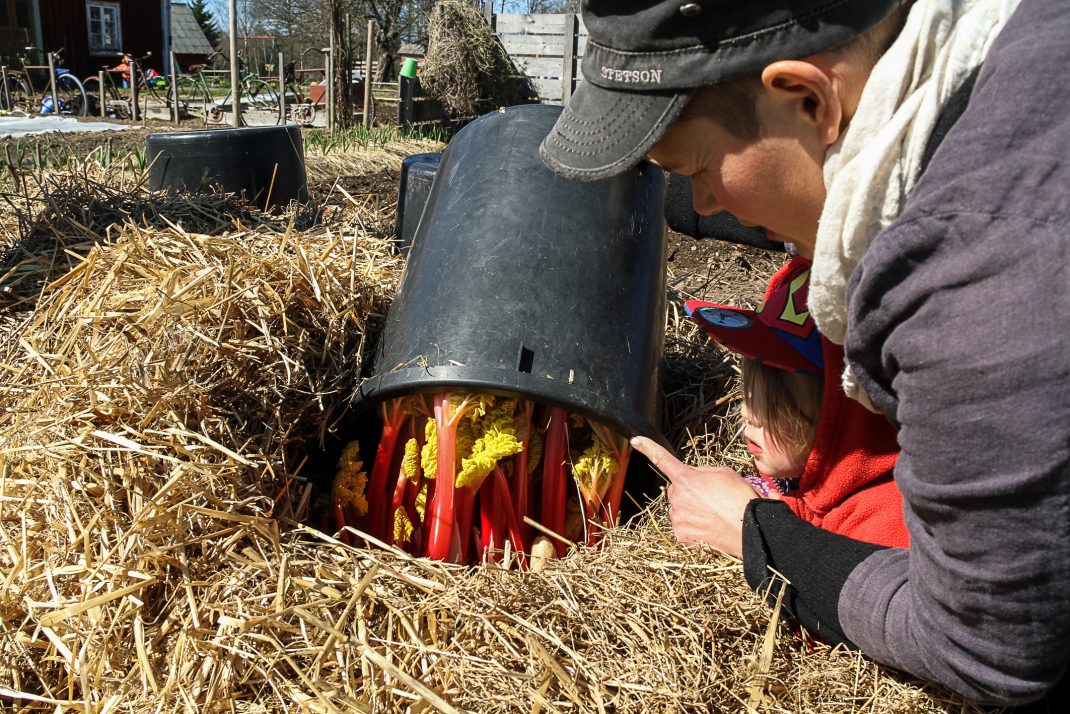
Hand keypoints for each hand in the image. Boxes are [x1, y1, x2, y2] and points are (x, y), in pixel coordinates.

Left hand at [630, 436, 759, 557]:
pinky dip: (692, 527)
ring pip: (678, 510)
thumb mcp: (724, 473)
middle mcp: (677, 498)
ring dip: (690, 510)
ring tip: (713, 515)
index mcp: (686, 478)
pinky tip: (708, 528)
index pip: (663, 459)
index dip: (648, 448)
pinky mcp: (681, 536)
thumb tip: (694, 476)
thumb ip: (702, 472)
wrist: (750, 529)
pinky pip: (682, 527)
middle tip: (710, 499)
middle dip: (688, 492)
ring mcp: (678, 518)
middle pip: (676, 490)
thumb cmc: (740, 499)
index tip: (635, 441)